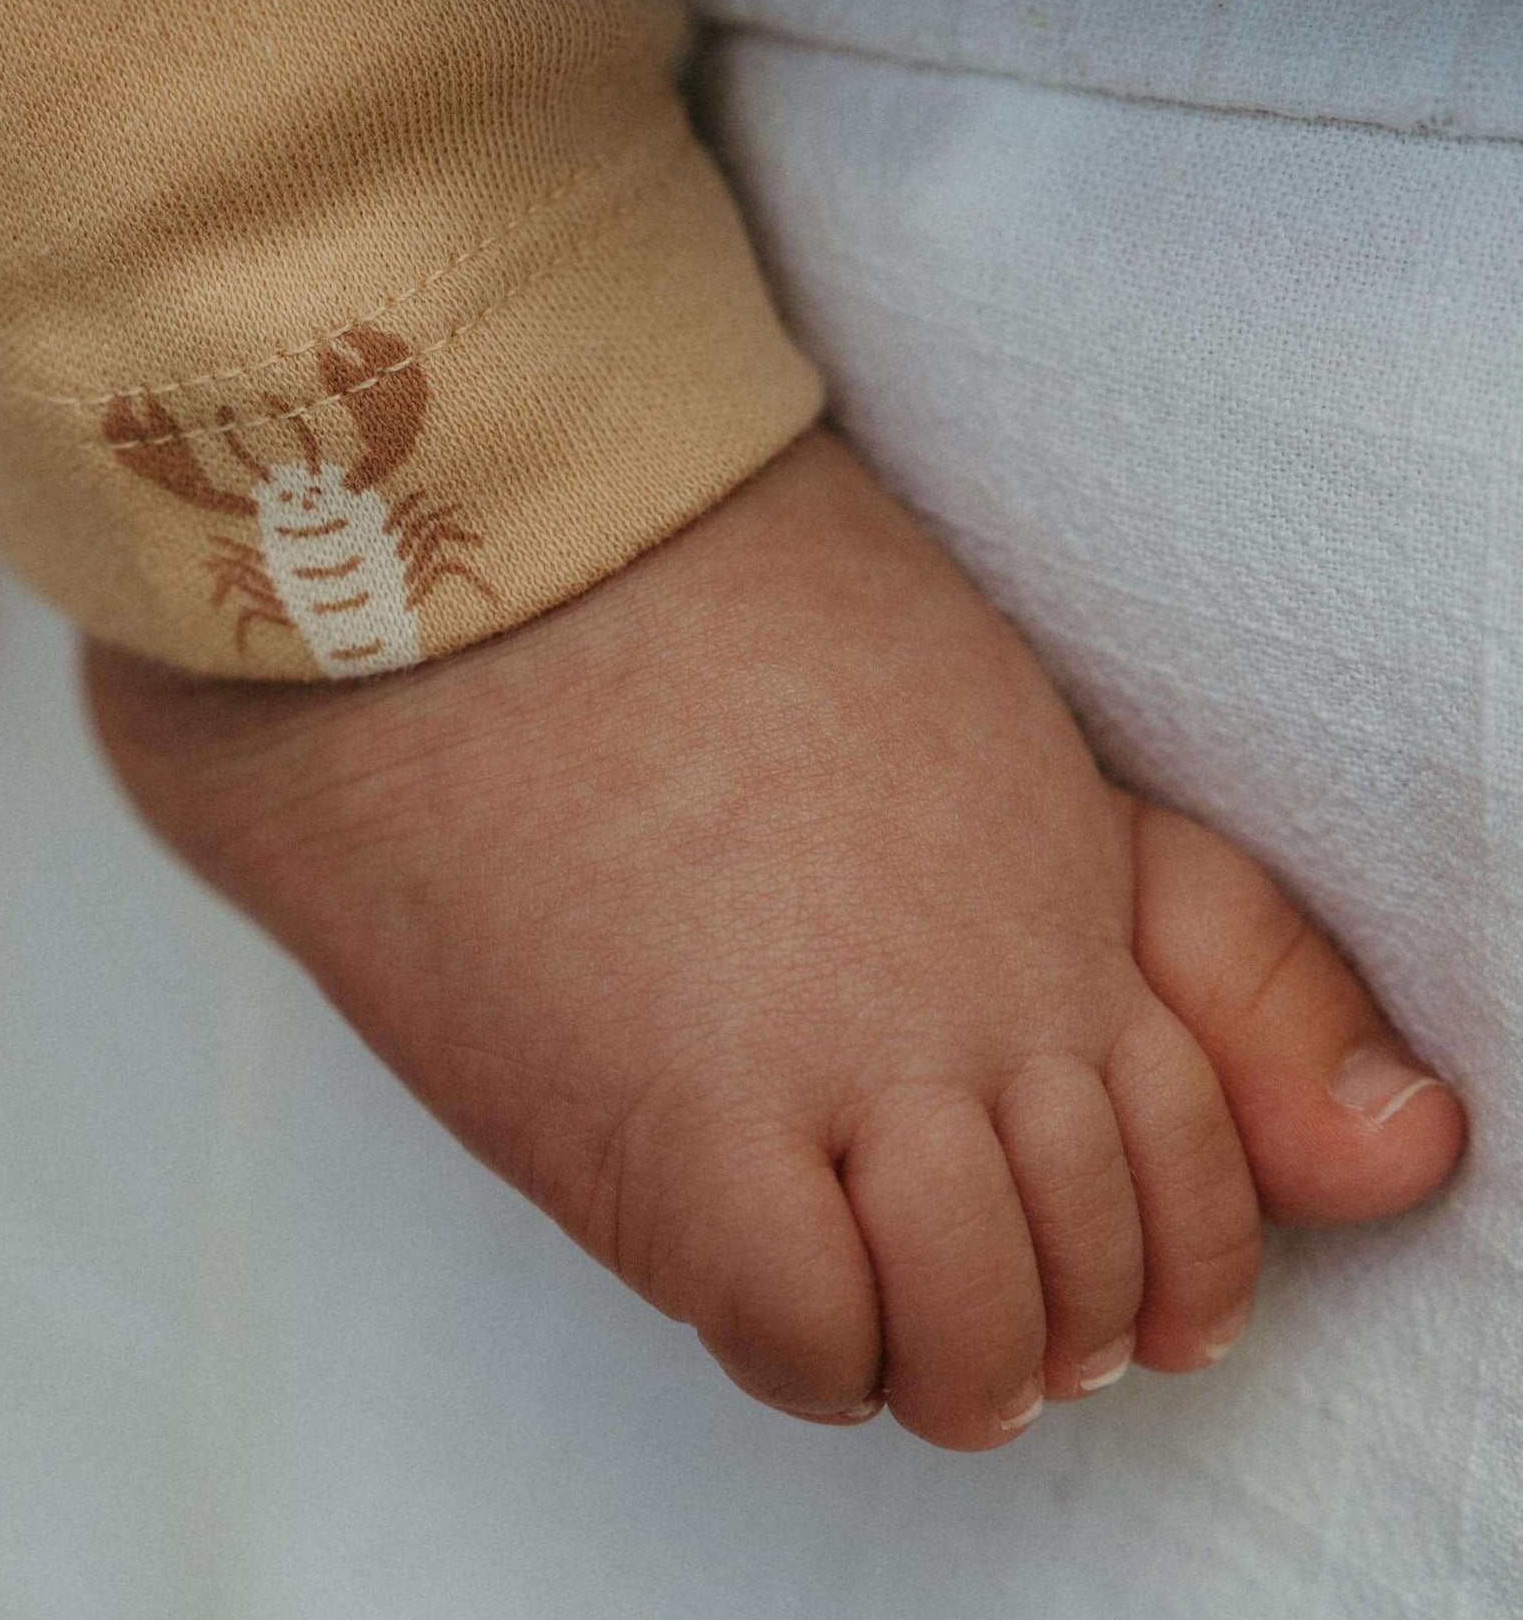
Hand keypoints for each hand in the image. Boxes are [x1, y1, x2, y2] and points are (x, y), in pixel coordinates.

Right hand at [88, 429, 1463, 1451]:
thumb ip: (1206, 945)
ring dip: (936, 1342)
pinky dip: (808, 1336)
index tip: (1071, 1240)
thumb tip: (1421, 1150)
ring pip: (978, 1341)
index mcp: (1066, 903)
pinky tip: (749, 1250)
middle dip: (1045, 1305)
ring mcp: (844, 1071)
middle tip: (944, 1260)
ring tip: (855, 1280)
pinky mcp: (678, 1130)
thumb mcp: (1006, 749)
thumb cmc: (721, 619)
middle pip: (1097, 1275)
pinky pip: (813, 1338)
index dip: (1154, 1245)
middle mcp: (990, 1005)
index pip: (1203, 1176)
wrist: (485, 563)